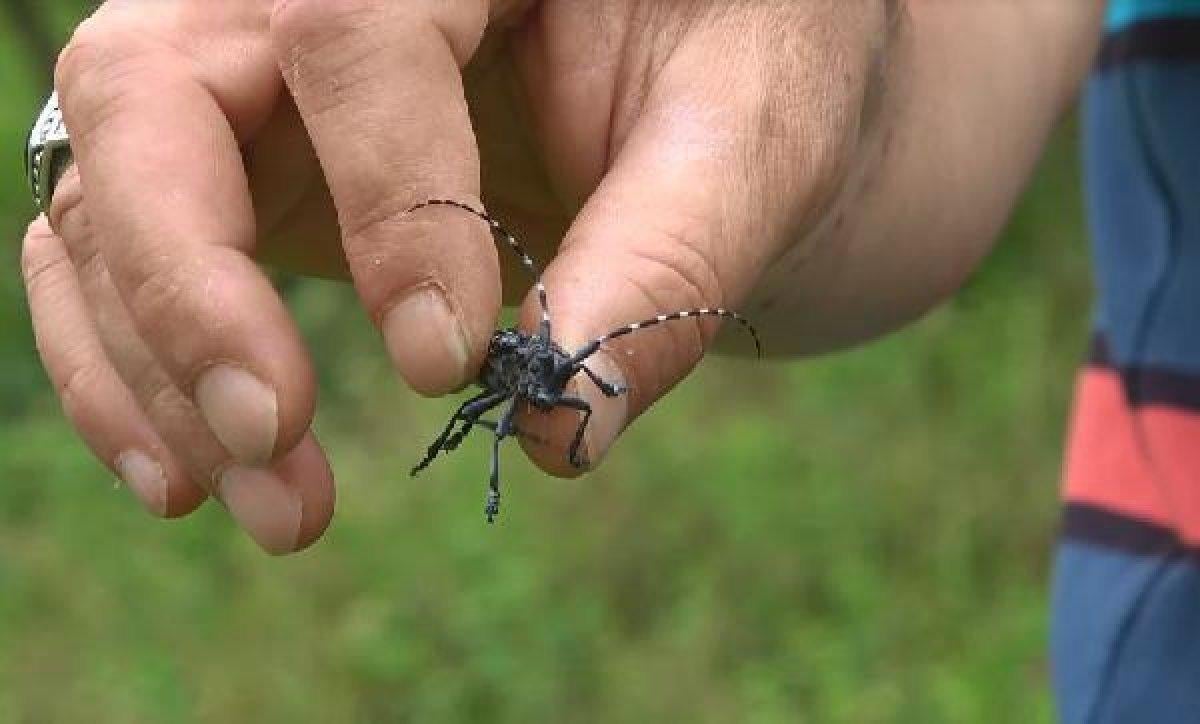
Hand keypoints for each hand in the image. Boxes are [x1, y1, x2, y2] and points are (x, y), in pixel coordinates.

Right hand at [22, 0, 891, 551]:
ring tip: (270, 507)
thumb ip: (670, 255)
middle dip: (192, 285)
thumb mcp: (752, 135)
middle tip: (272, 436)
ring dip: (157, 368)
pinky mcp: (240, 171)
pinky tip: (187, 476)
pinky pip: (118, 250)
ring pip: (113, 191)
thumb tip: (559, 426)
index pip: (351, 26)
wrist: (709, 86)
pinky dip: (125, 368)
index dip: (386, 195)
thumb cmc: (740, 74)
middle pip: (152, 93)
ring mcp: (251, 79)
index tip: (449, 359)